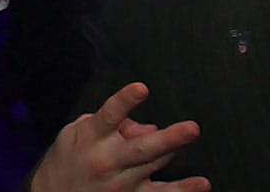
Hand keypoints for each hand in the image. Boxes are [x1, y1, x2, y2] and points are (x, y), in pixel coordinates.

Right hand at [31, 82, 209, 191]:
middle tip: (192, 128)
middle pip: (140, 150)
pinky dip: (180, 191)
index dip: (125, 102)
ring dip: (178, 164)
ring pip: (152, 170)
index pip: (108, 115)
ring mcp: (118, 186)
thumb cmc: (69, 158)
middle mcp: (106, 162)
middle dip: (168, 139)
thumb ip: (112, 124)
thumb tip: (149, 127)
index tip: (141, 88)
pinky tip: (200, 184)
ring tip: (199, 162)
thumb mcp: (78, 133)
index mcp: (90, 138)